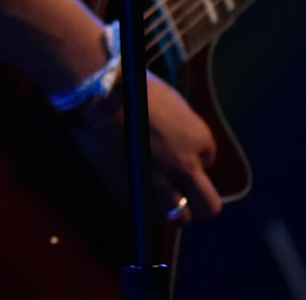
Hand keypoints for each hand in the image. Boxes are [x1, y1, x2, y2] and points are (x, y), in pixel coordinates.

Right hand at [72, 72, 222, 221]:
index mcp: (198, 138)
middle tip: (189, 197)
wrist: (97, 98)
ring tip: (160, 197)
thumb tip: (179, 138)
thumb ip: (182, 126)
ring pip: (180, 216)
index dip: (193, 157)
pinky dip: (145, 204)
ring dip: (174, 209)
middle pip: (209, 206)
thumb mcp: (170, 100)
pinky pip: (148, 210)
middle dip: (200, 202)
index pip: (209, 160)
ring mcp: (161, 184)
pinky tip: (137, 188)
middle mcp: (186, 167)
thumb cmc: (130, 90)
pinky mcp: (134, 192)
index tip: (179, 152)